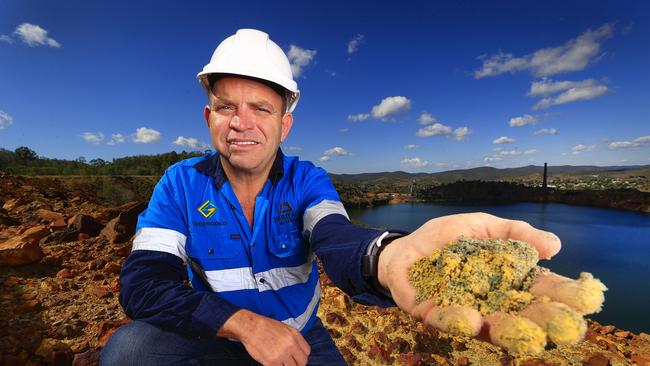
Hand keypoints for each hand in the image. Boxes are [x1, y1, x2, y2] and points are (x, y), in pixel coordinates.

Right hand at [218, 309, 310, 364]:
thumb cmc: (266, 327)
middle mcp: (291, 345)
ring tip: (280, 362)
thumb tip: (297, 352)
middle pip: (302, 363)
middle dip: (297, 364)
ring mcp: (281, 354)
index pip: (307, 352)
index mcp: (295, 335)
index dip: (301, 356)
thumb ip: (293, 339)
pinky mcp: (271, 362)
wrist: (250, 327)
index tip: (296, 358)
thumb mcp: (285, 328)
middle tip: (289, 363)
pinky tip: (273, 363)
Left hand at [377, 212, 603, 352]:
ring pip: (490, 327)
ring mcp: (463, 311)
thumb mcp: (483, 226)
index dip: (563, 295)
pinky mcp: (433, 315)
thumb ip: (515, 234)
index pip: (541, 291)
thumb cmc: (446, 239)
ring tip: (526, 335)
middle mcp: (490, 302)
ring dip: (509, 332)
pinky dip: (458, 322)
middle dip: (545, 321)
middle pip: (523, 315)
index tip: (586, 298)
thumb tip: (554, 245)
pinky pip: (446, 321)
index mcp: (506, 281)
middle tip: (567, 327)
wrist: (403, 249)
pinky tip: (471, 320)